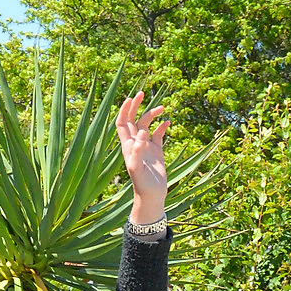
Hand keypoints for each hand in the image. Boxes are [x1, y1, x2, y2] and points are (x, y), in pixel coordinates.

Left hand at [115, 90, 168, 225]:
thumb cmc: (142, 184)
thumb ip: (137, 151)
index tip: (131, 98)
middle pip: (132, 120)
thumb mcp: (137, 168)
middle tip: (142, 93)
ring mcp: (146, 146)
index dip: (124, 110)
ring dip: (152, 115)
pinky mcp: (157, 151)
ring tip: (162, 108)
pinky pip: (158, 134)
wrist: (152, 196)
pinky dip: (162, 126)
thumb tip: (142, 132)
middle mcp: (135, 143)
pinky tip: (168, 122)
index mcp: (127, 145)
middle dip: (136, 106)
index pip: (122, 123)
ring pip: (147, 125)